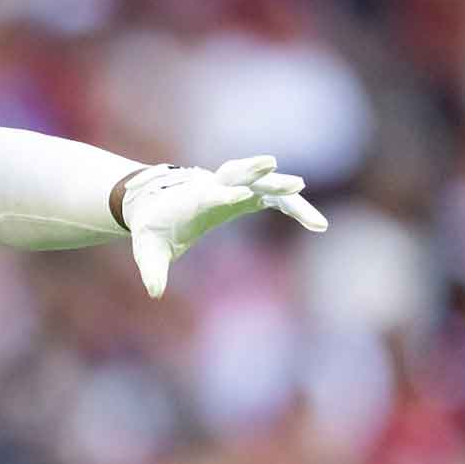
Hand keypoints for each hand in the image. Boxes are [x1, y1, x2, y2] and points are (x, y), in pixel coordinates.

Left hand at [122, 156, 326, 298]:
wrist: (154, 205)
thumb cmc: (153, 229)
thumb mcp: (148, 250)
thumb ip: (152, 269)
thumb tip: (154, 293)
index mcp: (191, 198)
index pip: (209, 192)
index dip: (223, 193)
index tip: (238, 195)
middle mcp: (213, 186)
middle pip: (237, 175)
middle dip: (254, 172)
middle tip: (276, 171)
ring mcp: (232, 188)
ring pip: (260, 182)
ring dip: (280, 185)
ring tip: (301, 187)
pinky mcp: (245, 196)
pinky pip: (272, 198)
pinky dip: (292, 206)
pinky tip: (316, 224)